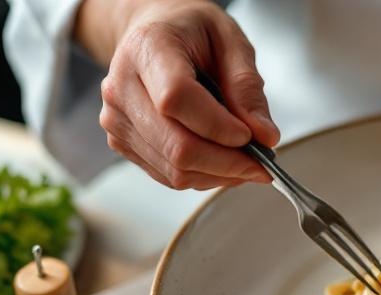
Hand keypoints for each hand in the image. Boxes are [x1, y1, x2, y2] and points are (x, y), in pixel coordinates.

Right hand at [75, 0, 278, 189]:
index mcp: (148, 48)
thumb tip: (264, 136)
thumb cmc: (190, 31)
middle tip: (261, 163)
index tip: (250, 136)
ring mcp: (117, 118)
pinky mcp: (122, 142)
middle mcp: (122, 85)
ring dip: (219, 174)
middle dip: (228, 163)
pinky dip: (203, 176)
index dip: (218, 127)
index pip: (176, 99)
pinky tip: (221, 160)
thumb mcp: (231, 41)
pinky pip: (168, 176)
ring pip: (174, 170)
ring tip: (246, 161)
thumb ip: (247, 88)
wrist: (154, 32)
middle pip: (176, 146)